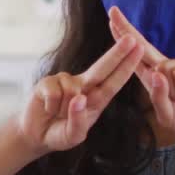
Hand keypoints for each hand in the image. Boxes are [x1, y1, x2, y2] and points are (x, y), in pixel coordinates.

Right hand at [17, 35, 142, 153]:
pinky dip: (50, 106)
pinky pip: (54, 92)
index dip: (127, 66)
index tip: (139, 50)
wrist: (35, 134)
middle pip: (102, 68)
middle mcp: (84, 86)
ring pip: (72, 90)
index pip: (115, 82)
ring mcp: (66, 81)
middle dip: (117, 53)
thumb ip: (78, 122)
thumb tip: (78, 98)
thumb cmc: (59, 133)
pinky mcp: (48, 81)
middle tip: (132, 38)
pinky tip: (48, 108)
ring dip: (63, 109)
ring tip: (57, 115)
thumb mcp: (72, 136)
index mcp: (97, 99)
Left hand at [109, 6, 174, 143]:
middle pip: (142, 45)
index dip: (123, 38)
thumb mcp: (166, 114)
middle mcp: (165, 67)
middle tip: (112, 10)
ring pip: (162, 71)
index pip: (134, 55)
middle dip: (126, 28)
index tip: (112, 20)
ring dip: (172, 93)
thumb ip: (158, 97)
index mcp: (153, 77)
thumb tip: (156, 72)